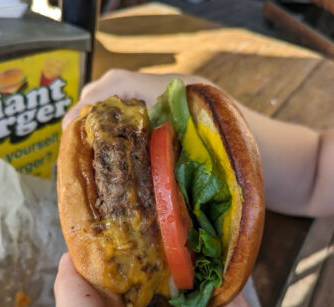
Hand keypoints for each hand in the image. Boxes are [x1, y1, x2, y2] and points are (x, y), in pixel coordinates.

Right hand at [62, 69, 333, 216]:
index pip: (115, 85)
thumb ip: (155, 144)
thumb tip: (105, 155)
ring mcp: (176, 107)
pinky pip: (140, 121)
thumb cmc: (255, 159)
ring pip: (125, 106)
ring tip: (86, 155)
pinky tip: (114, 160)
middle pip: (114, 91)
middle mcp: (171, 92)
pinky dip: (119, 135)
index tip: (68, 132)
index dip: (85, 106)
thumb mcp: (200, 153)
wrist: (293, 166)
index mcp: (173, 91)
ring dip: (102, 125)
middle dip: (88, 115)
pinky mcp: (180, 123)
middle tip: (72, 148)